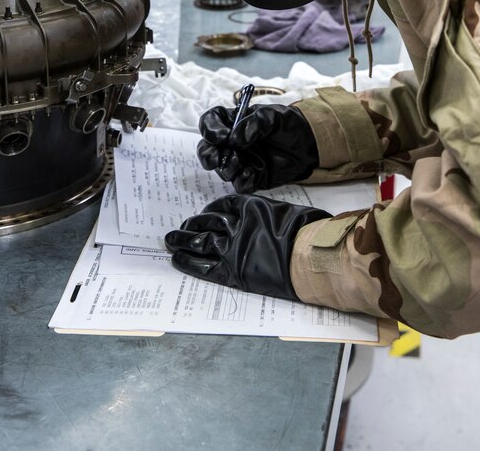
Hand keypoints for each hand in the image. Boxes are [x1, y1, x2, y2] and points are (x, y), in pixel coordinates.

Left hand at [165, 194, 328, 300]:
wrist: (308, 257)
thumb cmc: (305, 233)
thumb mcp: (286, 212)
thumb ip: (269, 215)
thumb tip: (269, 220)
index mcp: (251, 207)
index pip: (224, 206)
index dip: (210, 210)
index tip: (203, 213)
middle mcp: (237, 225)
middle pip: (207, 223)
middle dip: (191, 225)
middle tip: (179, 227)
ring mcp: (232, 249)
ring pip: (201, 242)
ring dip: (183, 241)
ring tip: (171, 241)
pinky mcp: (233, 272)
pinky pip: (205, 267)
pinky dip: (189, 263)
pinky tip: (177, 260)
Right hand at [198, 103, 318, 192]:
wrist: (309, 143)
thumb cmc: (289, 124)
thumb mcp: (273, 115)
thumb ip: (255, 123)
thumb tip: (236, 139)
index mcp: (233, 122)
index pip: (210, 123)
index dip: (210, 130)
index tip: (222, 136)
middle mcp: (232, 142)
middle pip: (207, 149)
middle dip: (208, 156)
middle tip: (217, 159)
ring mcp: (240, 160)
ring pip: (221, 169)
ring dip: (227, 168)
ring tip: (241, 164)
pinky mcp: (251, 177)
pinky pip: (238, 184)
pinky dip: (241, 181)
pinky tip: (250, 174)